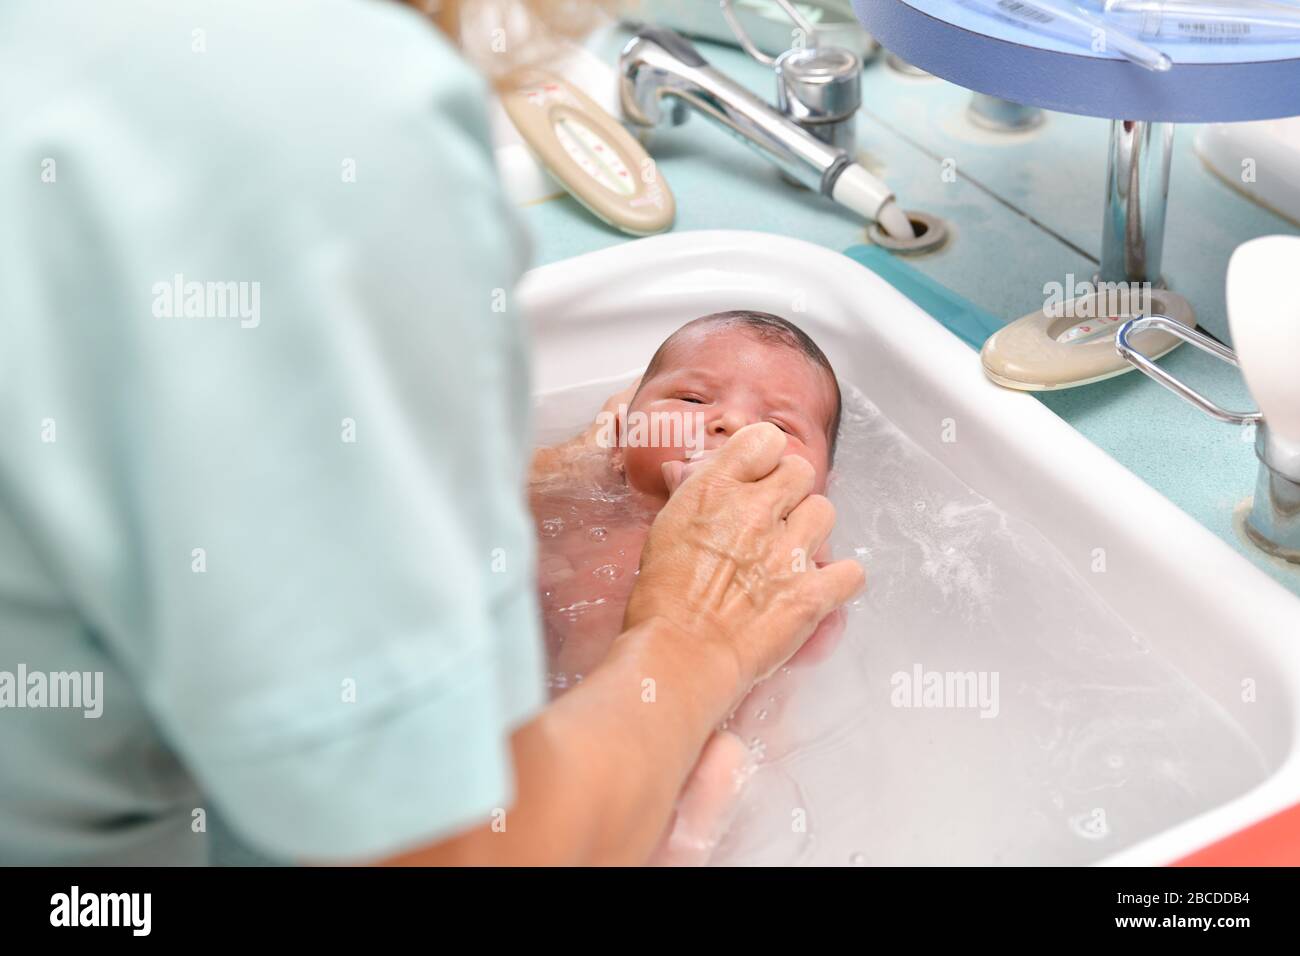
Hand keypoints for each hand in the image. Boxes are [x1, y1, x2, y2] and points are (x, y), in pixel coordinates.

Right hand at [624, 422, 864, 693]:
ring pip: (826, 512)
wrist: (679, 655)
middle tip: (773, 518)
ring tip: (791, 554)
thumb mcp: (665, 529)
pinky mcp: (811, 594)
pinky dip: (839, 581)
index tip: (757, 477)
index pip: (765, 440)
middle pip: (801, 472)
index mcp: (717, 490)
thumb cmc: (661, 598)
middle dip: (790, 492)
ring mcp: (789, 552)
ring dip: (811, 531)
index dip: (764, 458)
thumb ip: (689, 494)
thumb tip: (685, 471)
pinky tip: (818, 588)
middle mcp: (757, 511)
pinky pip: (851, 572)